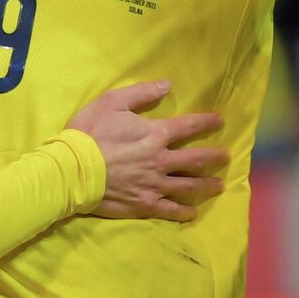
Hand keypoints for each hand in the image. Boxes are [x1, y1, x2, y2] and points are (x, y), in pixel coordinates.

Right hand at [68, 80, 226, 220]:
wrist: (72, 169)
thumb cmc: (89, 133)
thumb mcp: (112, 102)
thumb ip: (142, 93)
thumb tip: (168, 84)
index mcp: (155, 134)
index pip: (188, 127)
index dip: (206, 123)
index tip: (220, 121)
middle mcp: (161, 160)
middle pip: (195, 159)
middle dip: (214, 157)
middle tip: (226, 157)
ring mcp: (154, 185)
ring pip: (188, 186)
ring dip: (206, 185)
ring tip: (219, 185)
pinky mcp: (144, 204)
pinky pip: (170, 209)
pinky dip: (183, 211)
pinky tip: (193, 212)